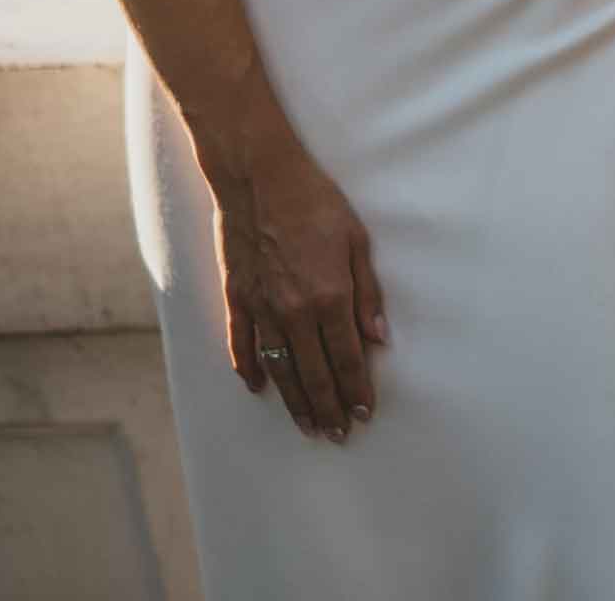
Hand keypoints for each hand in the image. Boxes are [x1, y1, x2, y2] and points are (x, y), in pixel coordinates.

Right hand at [206, 118, 387, 443]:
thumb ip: (368, 294)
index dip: (357, 390)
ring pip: (279, 368)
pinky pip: (242, 344)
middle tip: (338, 435)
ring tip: (307, 427)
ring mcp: (261, 307)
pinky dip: (250, 369)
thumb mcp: (357, 242)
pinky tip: (258, 388)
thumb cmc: (317, 204)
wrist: (260, 179)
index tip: (364, 414)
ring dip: (294, 401)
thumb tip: (378, 338)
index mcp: (329, 297)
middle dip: (328, 408)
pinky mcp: (236, 298)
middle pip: (313, 373)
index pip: (347, 357)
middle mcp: (293, 311)